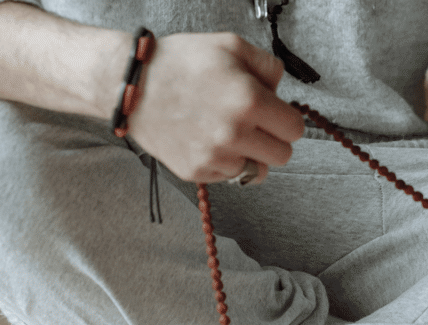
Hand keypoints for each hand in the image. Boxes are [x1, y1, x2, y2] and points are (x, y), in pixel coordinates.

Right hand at [125, 33, 305, 183]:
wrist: (132, 86)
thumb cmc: (182, 62)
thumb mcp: (230, 45)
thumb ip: (268, 66)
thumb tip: (280, 89)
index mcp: (249, 101)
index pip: (295, 129)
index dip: (285, 118)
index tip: (272, 112)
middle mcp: (234, 134)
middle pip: (282, 155)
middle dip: (273, 138)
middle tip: (253, 124)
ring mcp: (214, 158)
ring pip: (258, 171)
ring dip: (251, 154)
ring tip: (229, 133)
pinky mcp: (196, 172)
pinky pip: (229, 176)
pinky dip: (225, 162)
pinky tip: (208, 139)